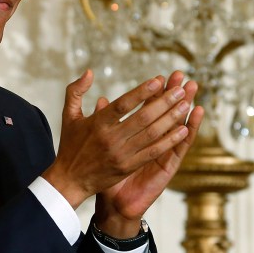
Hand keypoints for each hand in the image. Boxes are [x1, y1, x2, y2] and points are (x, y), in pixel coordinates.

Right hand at [42, 70, 195, 208]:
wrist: (70, 180)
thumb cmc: (71, 145)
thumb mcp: (68, 116)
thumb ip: (76, 91)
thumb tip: (89, 72)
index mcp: (97, 124)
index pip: (123, 105)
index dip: (142, 92)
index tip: (158, 80)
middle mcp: (110, 139)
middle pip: (143, 118)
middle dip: (164, 102)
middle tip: (180, 89)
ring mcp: (121, 154)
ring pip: (151, 134)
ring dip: (171, 118)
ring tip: (185, 104)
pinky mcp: (128, 167)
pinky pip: (153, 152)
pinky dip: (169, 141)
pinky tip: (183, 130)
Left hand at [93, 71, 202, 237]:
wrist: (114, 204)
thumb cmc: (107, 175)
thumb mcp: (101, 145)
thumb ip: (102, 122)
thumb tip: (101, 100)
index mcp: (137, 135)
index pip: (148, 109)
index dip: (155, 93)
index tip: (161, 76)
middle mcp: (152, 142)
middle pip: (165, 113)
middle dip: (173, 94)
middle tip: (182, 75)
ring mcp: (162, 153)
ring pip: (177, 125)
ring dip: (185, 106)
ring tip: (193, 88)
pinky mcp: (169, 166)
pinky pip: (180, 146)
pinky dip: (189, 130)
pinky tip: (195, 115)